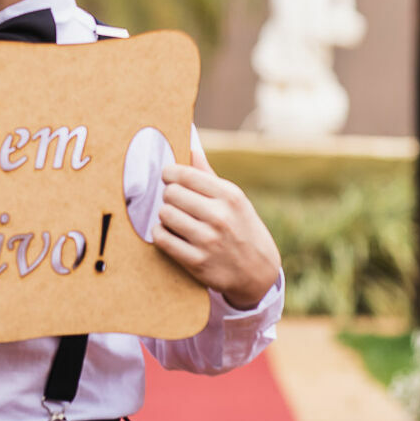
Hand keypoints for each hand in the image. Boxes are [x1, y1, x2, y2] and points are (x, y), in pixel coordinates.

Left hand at [153, 145, 280, 309]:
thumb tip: (191, 149)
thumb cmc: (241, 227)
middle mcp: (220, 217)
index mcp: (230, 196)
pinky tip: (169, 233)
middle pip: (171, 194)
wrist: (258, 271)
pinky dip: (161, 233)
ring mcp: (208, 240)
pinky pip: (162, 238)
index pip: (186, 175)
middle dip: (170, 196)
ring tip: (174, 218)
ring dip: (165, 215)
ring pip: (165, 214)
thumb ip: (209, 175)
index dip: (170, 173)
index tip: (168, 177)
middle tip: (175, 202)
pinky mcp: (197, 262)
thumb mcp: (235, 200)